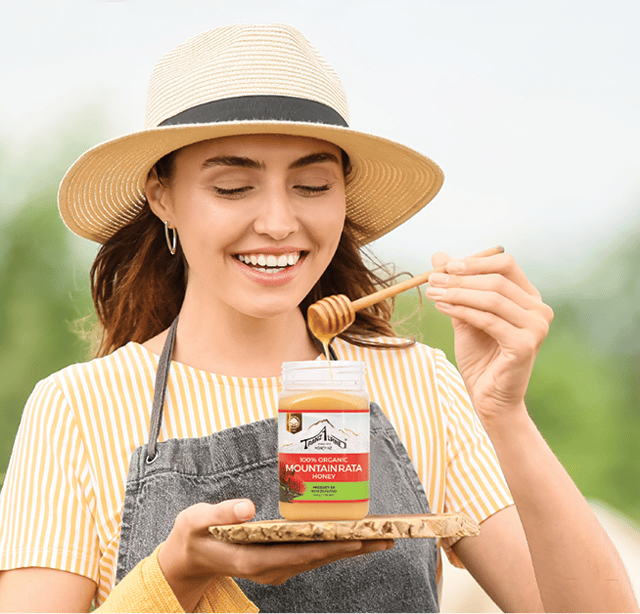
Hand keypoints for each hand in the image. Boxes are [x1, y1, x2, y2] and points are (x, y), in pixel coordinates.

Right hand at [158, 499, 392, 610]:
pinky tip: (348, 537)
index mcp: (253, 559)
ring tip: (378, 538)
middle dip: (351, 547)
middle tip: (386, 538)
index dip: (329, 545)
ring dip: (347, 548)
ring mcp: (275, 569)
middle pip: (318, 558)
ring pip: (317, 558)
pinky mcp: (277, 564)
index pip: (300, 554)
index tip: (357, 538)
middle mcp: (270, 569)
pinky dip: (332, 546)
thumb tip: (248, 508)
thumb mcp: (197, 519)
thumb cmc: (193, 534)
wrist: (189, 558)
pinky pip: (310, 556)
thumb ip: (221, 512)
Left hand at [425, 250, 552, 424]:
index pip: (506, 265)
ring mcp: (536, 327)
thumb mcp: (465, 314)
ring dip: (457, 293)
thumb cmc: (480, 355)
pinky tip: (442, 306)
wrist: (489, 395)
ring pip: (492, 298)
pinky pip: (488, 320)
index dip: (475, 262)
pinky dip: (462, 310)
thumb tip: (438, 256)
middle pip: (497, 280)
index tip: (446, 266)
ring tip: (432, 292)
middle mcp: (539, 309)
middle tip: (432, 279)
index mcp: (529, 298)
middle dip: (460, 278)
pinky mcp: (525, 344)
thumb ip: (456, 286)